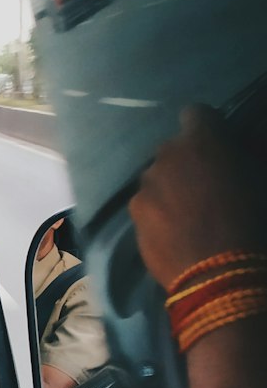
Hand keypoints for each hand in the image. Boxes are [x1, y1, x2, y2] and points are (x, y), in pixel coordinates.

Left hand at [129, 105, 263, 289]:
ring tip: (187, 216)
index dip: (207, 127)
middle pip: (173, 149)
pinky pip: (146, 204)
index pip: (196, 112)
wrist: (220, 275)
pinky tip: (173, 234)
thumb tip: (232, 160)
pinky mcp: (134, 212)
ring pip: (156, 177)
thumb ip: (239, 161)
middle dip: (186, 162)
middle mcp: (167, 154)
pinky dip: (157, 212)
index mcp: (203, 140)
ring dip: (168, 188)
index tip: (216, 146)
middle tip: (204, 188)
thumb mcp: (257, 181)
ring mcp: (146, 184)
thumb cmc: (252, 224)